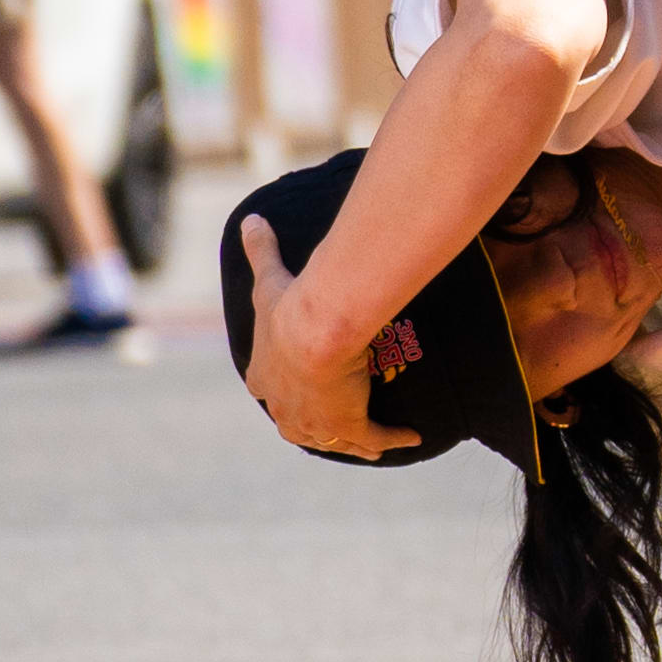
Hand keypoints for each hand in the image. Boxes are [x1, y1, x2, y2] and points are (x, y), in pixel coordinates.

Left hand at [233, 215, 415, 461]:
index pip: (268, 389)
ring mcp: (317, 423)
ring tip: (372, 440)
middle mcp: (286, 408)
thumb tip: (251, 220)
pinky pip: (372, 439)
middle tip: (334, 420)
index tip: (293, 388)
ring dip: (354, 440)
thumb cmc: (291, 306)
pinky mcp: (349, 427)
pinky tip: (410, 435)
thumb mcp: (271, 277)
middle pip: (299, 425)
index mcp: (264, 377)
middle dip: (316, 426)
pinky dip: (390, 438)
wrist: (316, 330)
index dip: (280, 390)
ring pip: (335, 439)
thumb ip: (261, 250)